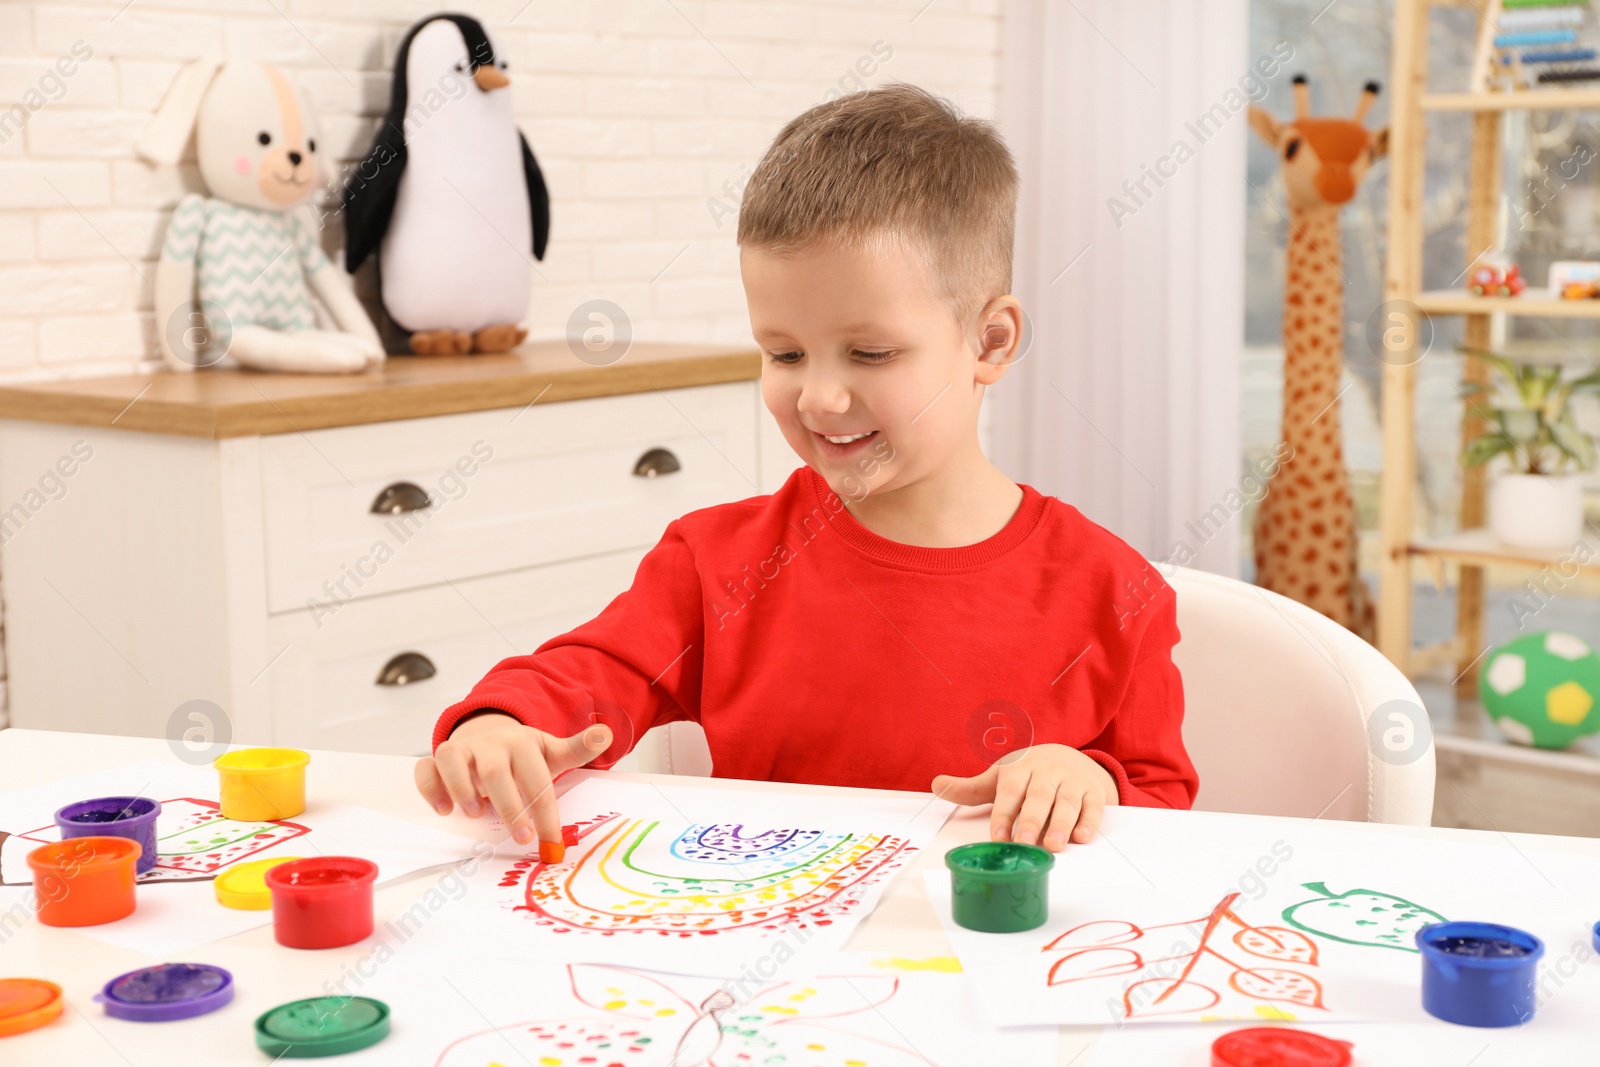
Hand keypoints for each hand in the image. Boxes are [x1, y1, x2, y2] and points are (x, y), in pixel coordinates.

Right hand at [415, 712, 610, 847]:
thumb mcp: (552, 751)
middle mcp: (490, 744)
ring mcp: (462, 750)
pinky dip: (431, 788)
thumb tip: (606, 734)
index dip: (544, 811)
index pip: (536, 778)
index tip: (550, 842)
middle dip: (509, 806)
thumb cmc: (524, 755)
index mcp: (523, 743)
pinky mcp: (438, 760)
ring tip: (477, 813)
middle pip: (496, 771)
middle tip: (522, 837)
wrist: (490, 734)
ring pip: (453, 760)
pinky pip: (426, 769)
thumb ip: (578, 749)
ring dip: (462, 789)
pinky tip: (444, 809)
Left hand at [931, 744, 1117, 851]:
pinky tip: (1082, 837)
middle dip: (1031, 820)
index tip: (998, 838)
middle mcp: (1047, 773)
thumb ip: (970, 788)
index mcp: (1020, 769)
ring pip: (1066, 802)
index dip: (1003, 815)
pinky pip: (1093, 806)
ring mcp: (1072, 781)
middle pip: (1038, 797)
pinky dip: (1089, 822)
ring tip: (1054, 845)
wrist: (1071, 758)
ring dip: (1061, 824)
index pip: (1010, 792)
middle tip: (1024, 843)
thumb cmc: (1029, 775)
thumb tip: (936, 785)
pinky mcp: (1093, 791)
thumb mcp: (1001, 779)